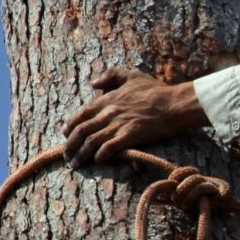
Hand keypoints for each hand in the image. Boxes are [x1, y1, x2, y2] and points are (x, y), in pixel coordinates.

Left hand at [62, 68, 208, 165]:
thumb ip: (111, 75)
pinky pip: (109, 147)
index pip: (81, 113)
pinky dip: (101, 155)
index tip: (65, 134)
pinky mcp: (130, 135)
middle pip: (82, 130)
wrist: (175, 103)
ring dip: (81, 154)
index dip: (70, 125)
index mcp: (108, 99)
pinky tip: (98, 161)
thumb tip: (93, 83)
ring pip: (92, 141)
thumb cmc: (156, 90)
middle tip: (67, 156)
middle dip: (71, 145)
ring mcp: (118, 124)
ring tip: (76, 165)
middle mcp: (109, 112)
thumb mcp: (132, 75)